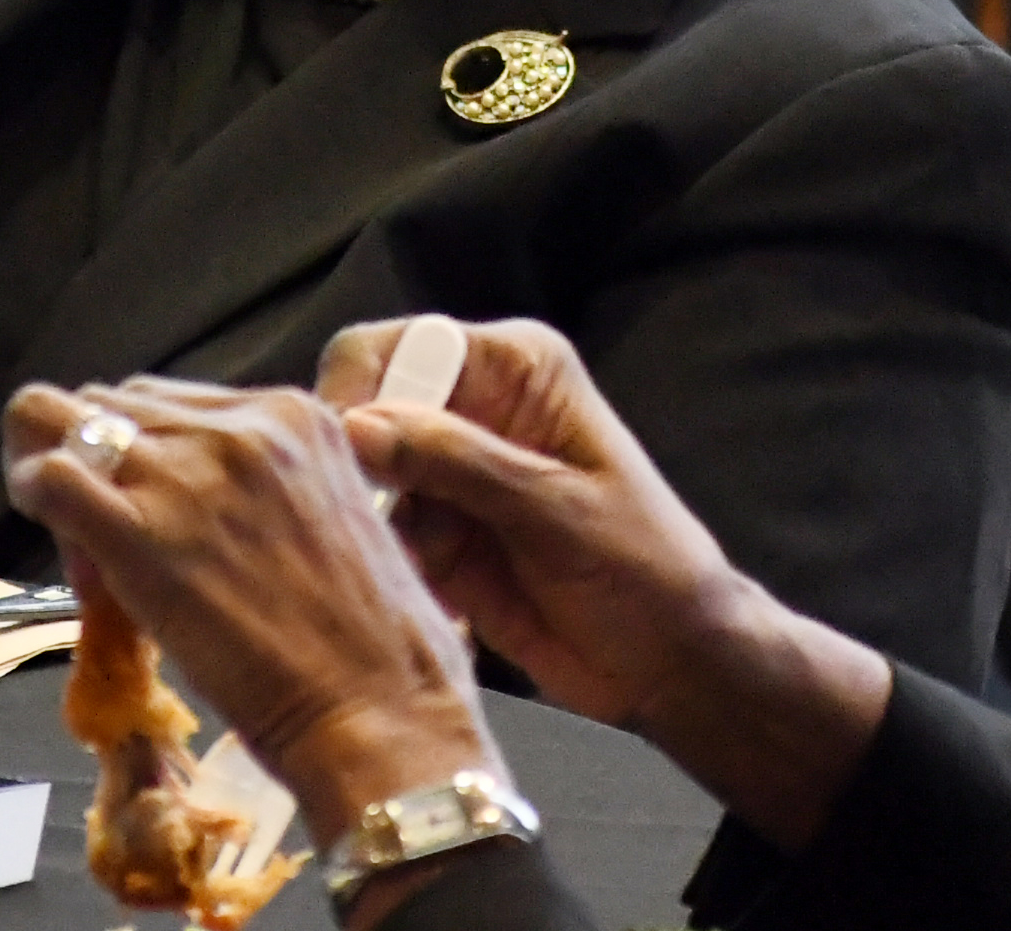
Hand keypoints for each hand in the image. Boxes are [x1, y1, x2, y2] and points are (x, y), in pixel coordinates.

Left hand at [3, 378, 498, 849]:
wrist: (379, 711)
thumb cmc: (374, 646)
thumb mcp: (338, 520)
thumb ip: (271, 491)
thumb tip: (200, 508)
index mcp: (296, 416)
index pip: (175, 402)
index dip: (149, 456)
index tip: (154, 512)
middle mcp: (240, 426)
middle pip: (116, 405)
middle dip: (103, 462)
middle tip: (111, 536)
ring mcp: (185, 474)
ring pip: (63, 421)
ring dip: (59, 476)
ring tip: (86, 546)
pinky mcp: (139, 531)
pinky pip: (48, 475)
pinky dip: (32, 495)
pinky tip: (57, 537)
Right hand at [320, 317, 891, 850]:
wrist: (669, 663)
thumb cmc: (643, 569)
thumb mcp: (555, 510)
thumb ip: (458, 461)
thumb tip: (359, 424)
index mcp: (514, 370)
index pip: (402, 348)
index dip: (358, 391)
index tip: (342, 453)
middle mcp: (473, 410)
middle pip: (366, 408)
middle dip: (349, 463)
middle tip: (357, 524)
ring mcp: (449, 477)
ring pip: (361, 478)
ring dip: (361, 523)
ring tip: (394, 569)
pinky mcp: (437, 538)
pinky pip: (377, 536)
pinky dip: (378, 564)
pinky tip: (410, 596)